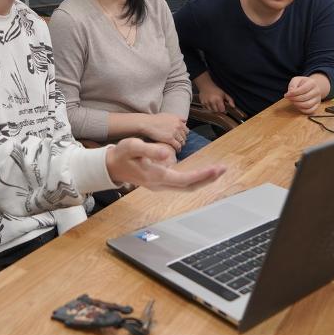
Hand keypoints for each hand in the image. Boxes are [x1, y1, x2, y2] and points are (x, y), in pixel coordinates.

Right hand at [105, 138, 225, 190]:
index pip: (185, 179)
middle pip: (189, 187)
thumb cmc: (121, 155)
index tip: (215, 169)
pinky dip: (194, 178)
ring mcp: (160, 185)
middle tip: (223, 169)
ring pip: (186, 186)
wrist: (110, 166)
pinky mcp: (160, 182)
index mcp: (156, 176)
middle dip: (207, 179)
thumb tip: (167, 153)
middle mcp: (161, 184)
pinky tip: (202, 172)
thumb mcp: (132, 147)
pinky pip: (182, 183)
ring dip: (203, 179)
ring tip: (217, 170)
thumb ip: (150, 150)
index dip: (202, 175)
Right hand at [142, 113, 188, 151]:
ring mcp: (174, 132)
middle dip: (182, 140)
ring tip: (177, 148)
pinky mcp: (170, 139)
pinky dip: (178, 149)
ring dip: (180, 145)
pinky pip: (178, 146)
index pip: (186, 130)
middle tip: (178, 144)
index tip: (180, 138)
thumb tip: (184, 120)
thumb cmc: (154, 119)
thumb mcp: (167, 115)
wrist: (147, 123)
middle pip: (185, 136)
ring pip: (182, 142)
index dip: (183, 135)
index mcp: (177, 120)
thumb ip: (177, 118)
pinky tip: (176, 151)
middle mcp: (178, 126)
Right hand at [198, 83, 234, 113]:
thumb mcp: (224, 94)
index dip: (223, 109)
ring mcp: (207, 103)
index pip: (222, 110)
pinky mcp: (202, 103)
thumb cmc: (216, 90)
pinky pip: (207, 109)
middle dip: (218, 109)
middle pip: (217, 111)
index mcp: (218, 99)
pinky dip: (209, 108)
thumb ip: (230, 100)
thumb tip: (233, 106)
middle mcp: (212, 101)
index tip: (223, 106)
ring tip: (214, 104)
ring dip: (213, 109)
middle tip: (218, 105)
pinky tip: (210, 103)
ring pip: (212, 111)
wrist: (205, 86)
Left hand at [284, 76, 321, 113]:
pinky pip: (310, 110)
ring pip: (308, 105)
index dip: (293, 93)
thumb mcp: (296, 80)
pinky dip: (302, 110)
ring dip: (298, 104)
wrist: (311, 87)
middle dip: (294, 99)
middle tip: (289, 98)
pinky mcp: (317, 105)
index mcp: (312, 83)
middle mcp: (317, 91)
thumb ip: (292, 85)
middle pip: (305, 97)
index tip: (286, 94)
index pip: (303, 89)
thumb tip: (290, 92)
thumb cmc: (302, 83)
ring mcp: (318, 99)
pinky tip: (298, 106)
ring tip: (293, 101)